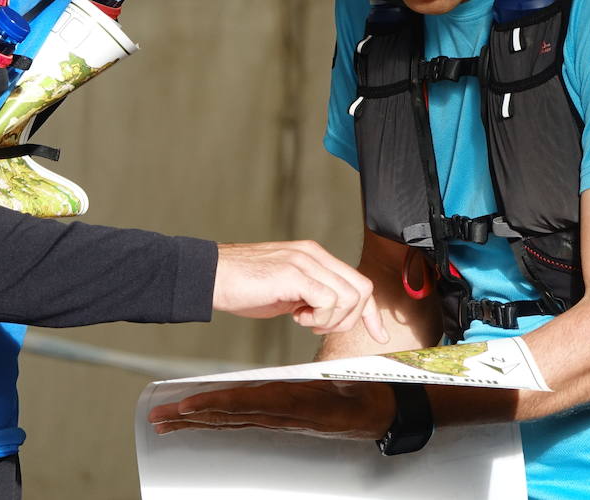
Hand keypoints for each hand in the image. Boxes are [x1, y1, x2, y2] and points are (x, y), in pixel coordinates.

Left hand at [149, 380, 396, 438]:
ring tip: (165, 421)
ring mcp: (276, 418)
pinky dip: (215, 417)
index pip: (246, 403)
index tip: (189, 405)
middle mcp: (279, 414)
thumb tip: (320, 386)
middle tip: (159, 417)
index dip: (216, 404)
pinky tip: (198, 417)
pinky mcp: (276, 417)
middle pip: (227, 415)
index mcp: (293, 403)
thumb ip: (332, 384)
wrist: (377, 413)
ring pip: (228, 420)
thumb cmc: (365, 393)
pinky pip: (240, 419)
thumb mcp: (350, 385)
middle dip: (191, 417)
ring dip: (195, 420)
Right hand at [213, 241, 388, 341]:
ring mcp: (305, 262)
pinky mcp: (294, 274)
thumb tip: (332, 316)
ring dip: (331, 320)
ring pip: (349, 297)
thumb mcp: (287, 291)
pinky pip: (329, 301)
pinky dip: (319, 318)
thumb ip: (312, 296)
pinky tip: (297, 317)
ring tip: (304, 320)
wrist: (211, 276)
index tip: (378, 335)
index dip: (371, 313)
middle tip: (318, 327)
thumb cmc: (243, 285)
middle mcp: (314, 254)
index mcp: (314, 256)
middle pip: (361, 290)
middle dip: (349, 320)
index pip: (358, 282)